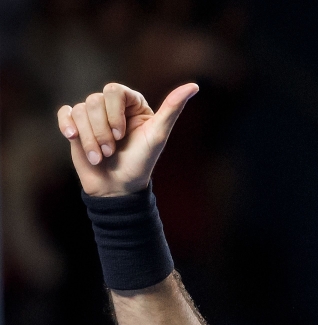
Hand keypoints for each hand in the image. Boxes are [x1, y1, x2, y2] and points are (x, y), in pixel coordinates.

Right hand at [57, 82, 198, 196]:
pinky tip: (72, 138)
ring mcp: (93, 117)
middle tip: (111, 150)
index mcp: (132, 104)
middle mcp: (112, 107)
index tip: (122, 135)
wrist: (118, 188)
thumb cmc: (141, 162)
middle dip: (102, 130)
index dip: (113, 112)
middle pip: (94, 101)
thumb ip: (173, 108)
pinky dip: (66, 125)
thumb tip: (194, 86)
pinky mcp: (76, 126)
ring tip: (100, 156)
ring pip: (80, 110)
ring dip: (90, 137)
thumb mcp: (159, 135)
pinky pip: (65, 113)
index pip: (113, 90)